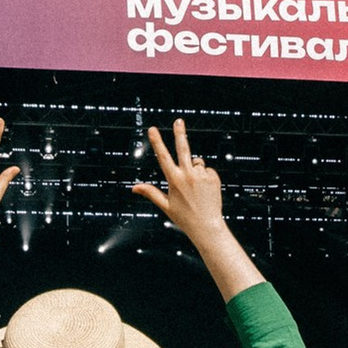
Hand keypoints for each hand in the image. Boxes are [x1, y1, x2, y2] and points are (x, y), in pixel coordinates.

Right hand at [131, 120, 226, 239]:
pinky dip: (205, 176)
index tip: (152, 129)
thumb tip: (134, 187)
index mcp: (174, 180)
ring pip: (197, 162)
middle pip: (183, 148)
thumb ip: (150, 193)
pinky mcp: (213, 177)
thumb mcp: (165, 206)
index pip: (163, 157)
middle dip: (179, 133)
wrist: (207, 226)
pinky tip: (205, 189)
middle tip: (178, 120)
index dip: (157, 142)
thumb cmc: (185, 218)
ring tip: (196, 188)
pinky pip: (207, 170)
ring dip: (195, 169)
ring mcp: (201, 175)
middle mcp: (188, 175)